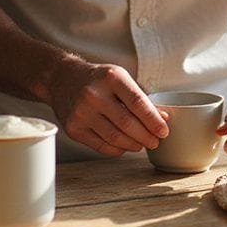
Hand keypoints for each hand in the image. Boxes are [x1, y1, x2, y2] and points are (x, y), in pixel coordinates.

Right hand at [46, 60, 168, 156]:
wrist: (62, 79)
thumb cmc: (99, 79)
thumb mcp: (121, 79)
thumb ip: (141, 98)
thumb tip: (163, 118)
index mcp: (111, 77)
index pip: (138, 103)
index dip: (154, 120)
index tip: (164, 131)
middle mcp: (94, 94)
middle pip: (127, 124)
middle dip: (146, 136)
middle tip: (155, 142)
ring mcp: (81, 113)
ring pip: (115, 138)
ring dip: (134, 145)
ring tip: (142, 144)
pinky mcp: (73, 129)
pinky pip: (101, 146)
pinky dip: (117, 149)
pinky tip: (125, 146)